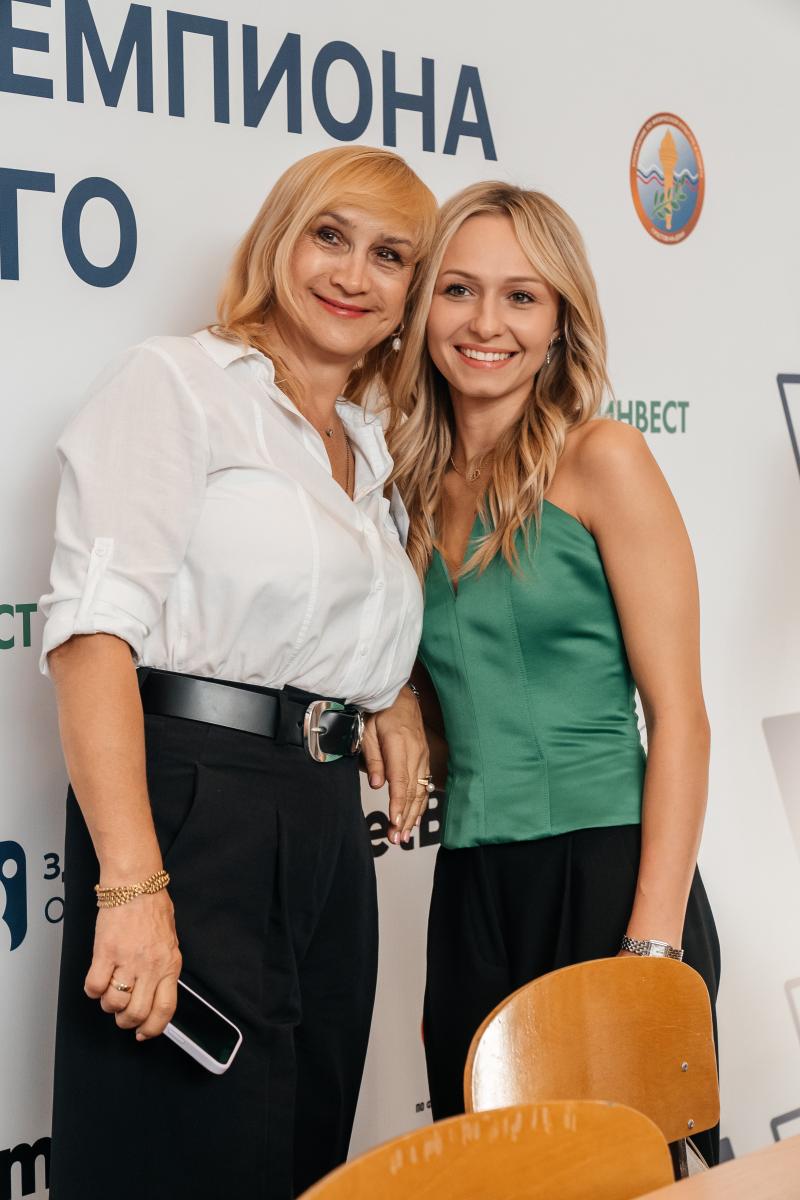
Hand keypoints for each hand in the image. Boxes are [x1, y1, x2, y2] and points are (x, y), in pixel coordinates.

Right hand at [84, 888, 181, 1039]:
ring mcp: (128, 960)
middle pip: (137, 1013)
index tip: (143, 1033)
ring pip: (114, 1003)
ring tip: (110, 992)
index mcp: (170, 964)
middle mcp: (150, 965)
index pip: (165, 1009)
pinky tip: (97, 979)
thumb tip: (156, 991)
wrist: (135, 884)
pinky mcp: (106, 952)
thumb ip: (164, 967)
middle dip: (126, 1021)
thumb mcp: (169, 941)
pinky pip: (94, 986)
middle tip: (122, 1014)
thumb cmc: (152, 906)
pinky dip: (93, 990)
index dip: (153, 1028)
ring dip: (109, 1004)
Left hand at [361, 686, 430, 844]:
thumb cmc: (381, 712)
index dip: (398, 803)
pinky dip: (420, 804)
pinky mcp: (425, 759)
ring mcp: (423, 757)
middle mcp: (416, 753)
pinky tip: (414, 818)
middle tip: (396, 838)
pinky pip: (424, 785)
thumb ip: (373, 757)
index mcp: (400, 745)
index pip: (400, 780)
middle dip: (405, 817)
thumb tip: (378, 783)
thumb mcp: (369, 730)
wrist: (401, 697)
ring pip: (420, 791)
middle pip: (412, 791)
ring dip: (413, 815)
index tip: (395, 822)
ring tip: (403, 835)